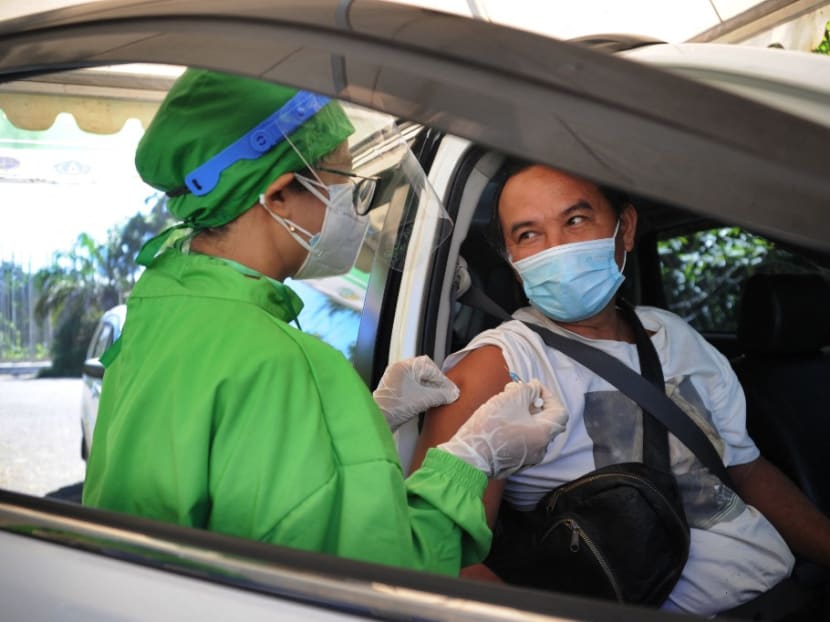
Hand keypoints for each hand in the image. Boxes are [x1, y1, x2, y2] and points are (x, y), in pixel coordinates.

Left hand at [373, 356, 459, 432]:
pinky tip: (426, 401)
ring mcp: (394, 379)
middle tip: (444, 392)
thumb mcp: (423, 400)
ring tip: (437, 398)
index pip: (430, 367)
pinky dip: (421, 392)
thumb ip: (441, 395)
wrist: (377, 421)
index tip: (449, 389)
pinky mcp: (393, 390)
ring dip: (429, 388)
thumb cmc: (395, 408)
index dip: (442, 379)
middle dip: (436, 382)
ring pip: (418, 379)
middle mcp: (398, 369)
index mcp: (404, 366)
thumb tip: (453, 394)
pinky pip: (411, 386)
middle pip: (424, 371)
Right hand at [437, 380, 566, 478]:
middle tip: (517, 394)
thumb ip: (527, 390)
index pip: (560, 412)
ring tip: (506, 406)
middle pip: (545, 421)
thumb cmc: (491, 427)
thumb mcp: (511, 398)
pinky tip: (501, 422)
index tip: (532, 387)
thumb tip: (534, 389)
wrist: (469, 456)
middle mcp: (541, 449)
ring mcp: (528, 458)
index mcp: (544, 434)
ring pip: (533, 431)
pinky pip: (523, 442)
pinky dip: (517, 429)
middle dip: (533, 404)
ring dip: (524, 416)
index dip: (548, 396)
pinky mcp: (515, 463)